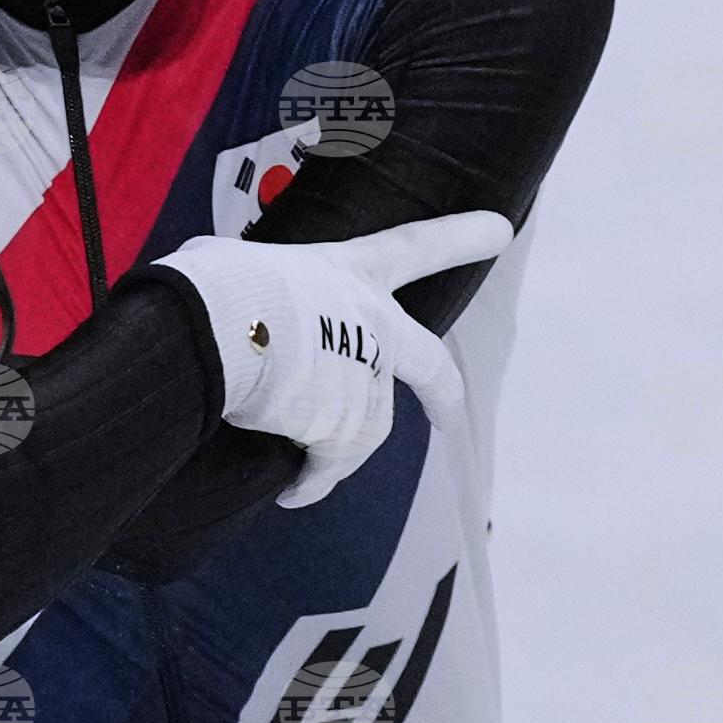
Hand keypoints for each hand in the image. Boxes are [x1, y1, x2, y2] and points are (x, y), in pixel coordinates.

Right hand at [153, 210, 512, 506]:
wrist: (225, 327)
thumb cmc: (222, 287)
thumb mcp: (241, 267)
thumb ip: (254, 289)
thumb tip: (225, 305)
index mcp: (348, 272)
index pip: (414, 247)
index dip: (459, 237)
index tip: (500, 229)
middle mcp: (372, 324)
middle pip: (428, 365)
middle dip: (444, 393)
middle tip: (452, 416)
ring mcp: (366, 377)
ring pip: (355, 430)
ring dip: (323, 450)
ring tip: (283, 456)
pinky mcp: (350, 425)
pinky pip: (329, 465)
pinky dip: (311, 482)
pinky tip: (293, 492)